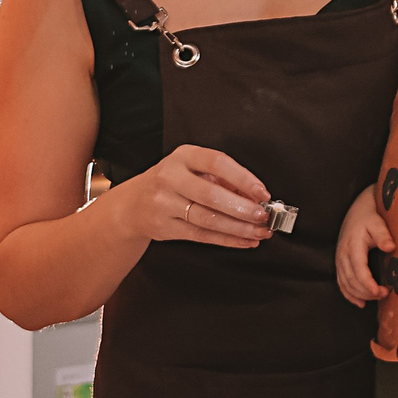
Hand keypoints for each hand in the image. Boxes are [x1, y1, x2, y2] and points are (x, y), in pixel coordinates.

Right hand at [112, 144, 271, 248]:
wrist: (133, 204)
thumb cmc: (171, 182)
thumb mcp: (192, 168)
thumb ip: (222, 178)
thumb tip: (256, 196)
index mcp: (183, 156)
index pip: (217, 163)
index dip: (243, 178)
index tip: (262, 192)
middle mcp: (170, 178)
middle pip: (211, 195)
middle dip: (243, 208)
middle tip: (264, 215)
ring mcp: (165, 204)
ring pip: (208, 220)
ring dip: (239, 228)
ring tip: (260, 231)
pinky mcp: (165, 227)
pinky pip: (202, 236)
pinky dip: (228, 240)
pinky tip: (245, 240)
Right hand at [334, 184, 392, 303]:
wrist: (357, 211)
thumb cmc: (370, 217)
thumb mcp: (378, 222)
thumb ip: (383, 235)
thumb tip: (391, 247)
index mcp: (353, 245)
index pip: (358, 269)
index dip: (367, 283)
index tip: (380, 292)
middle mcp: (343, 254)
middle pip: (352, 280)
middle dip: (367, 291)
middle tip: (385, 293)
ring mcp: (339, 260)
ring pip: (346, 284)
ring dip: (360, 294)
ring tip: (377, 297)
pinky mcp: (340, 264)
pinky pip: (341, 283)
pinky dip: (350, 295)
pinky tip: (360, 303)